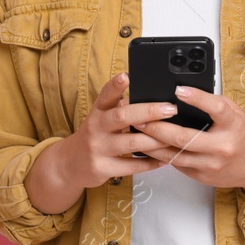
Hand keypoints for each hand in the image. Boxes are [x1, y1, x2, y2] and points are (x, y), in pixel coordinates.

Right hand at [26, 72, 177, 213]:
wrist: (69, 165)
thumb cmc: (95, 136)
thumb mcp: (101, 119)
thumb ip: (120, 108)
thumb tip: (152, 97)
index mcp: (98, 112)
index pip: (105, 95)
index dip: (115, 85)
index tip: (126, 76)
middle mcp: (96, 127)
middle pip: (122, 117)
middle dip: (148, 112)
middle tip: (170, 109)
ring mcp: (97, 148)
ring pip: (131, 143)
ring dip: (155, 140)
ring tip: (174, 136)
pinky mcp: (101, 168)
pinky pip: (130, 166)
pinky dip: (149, 163)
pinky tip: (164, 159)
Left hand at [134, 86, 244, 194]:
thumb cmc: (242, 133)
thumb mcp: (234, 112)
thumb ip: (212, 104)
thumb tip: (182, 93)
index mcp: (233, 125)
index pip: (216, 109)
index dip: (197, 98)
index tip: (179, 89)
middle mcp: (222, 147)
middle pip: (184, 138)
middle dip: (158, 127)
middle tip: (141, 117)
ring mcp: (210, 164)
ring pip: (174, 154)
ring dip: (153, 143)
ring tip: (138, 132)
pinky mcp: (201, 176)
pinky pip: (176, 164)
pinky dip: (161, 154)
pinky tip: (149, 146)